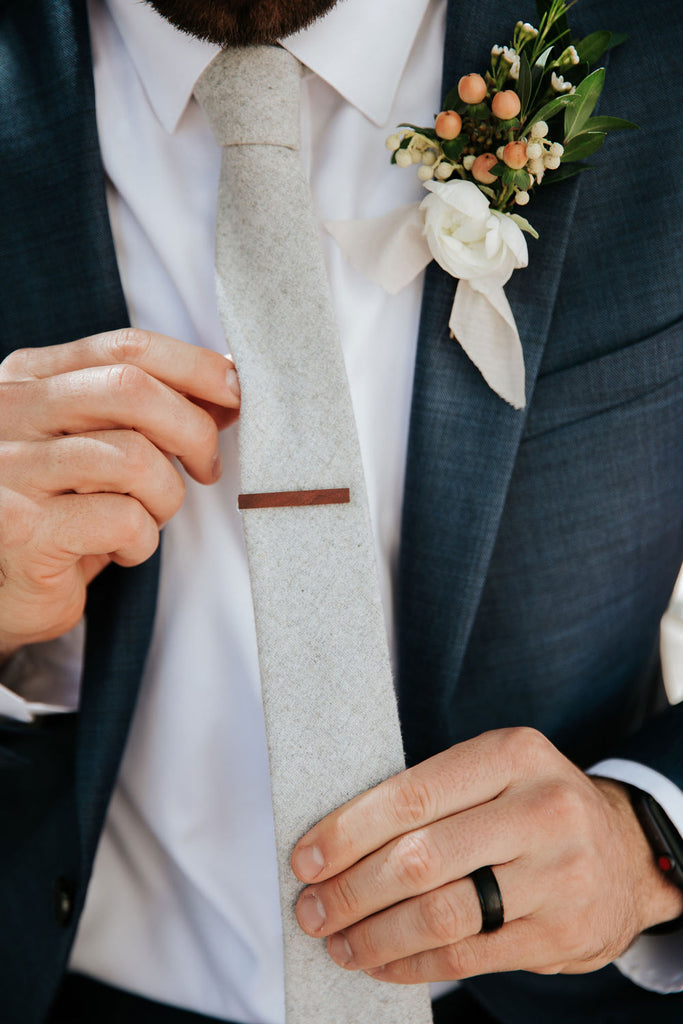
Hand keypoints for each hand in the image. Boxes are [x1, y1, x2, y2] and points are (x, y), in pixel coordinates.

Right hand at [0, 328, 239, 657]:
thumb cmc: (56, 512)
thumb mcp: (93, 444)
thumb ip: (145, 410)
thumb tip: (227, 387)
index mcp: (30, 378)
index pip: (127, 347)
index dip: (195, 366)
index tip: (234, 393)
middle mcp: (12, 412)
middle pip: (133, 390)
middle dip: (193, 429)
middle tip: (206, 467)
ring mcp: (12, 468)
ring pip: (134, 458)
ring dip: (166, 496)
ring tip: (148, 518)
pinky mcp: (24, 528)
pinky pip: (123, 519)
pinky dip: (143, 540)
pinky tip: (121, 549)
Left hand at [292, 728, 682, 982]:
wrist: (626, 852)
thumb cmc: (533, 806)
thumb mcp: (497, 773)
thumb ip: (431, 797)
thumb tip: (334, 844)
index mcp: (513, 754)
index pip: (411, 796)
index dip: (347, 832)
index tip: (306, 859)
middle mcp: (542, 809)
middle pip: (420, 859)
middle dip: (351, 891)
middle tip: (312, 909)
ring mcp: (559, 874)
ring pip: (442, 915)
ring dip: (375, 935)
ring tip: (339, 942)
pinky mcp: (564, 932)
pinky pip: (469, 957)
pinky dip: (413, 964)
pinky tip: (383, 962)